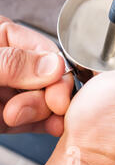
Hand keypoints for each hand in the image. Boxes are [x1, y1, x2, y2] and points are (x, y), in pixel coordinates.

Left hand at [0, 17, 73, 135]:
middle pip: (48, 78)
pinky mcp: (2, 115)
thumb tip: (53, 65)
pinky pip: (31, 119)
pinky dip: (42, 125)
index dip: (57, 75)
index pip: (45, 51)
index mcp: (2, 36)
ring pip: (42, 100)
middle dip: (45, 97)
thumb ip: (14, 63)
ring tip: (20, 119)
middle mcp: (10, 63)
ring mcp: (7, 89)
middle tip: (39, 109)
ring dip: (42, 114)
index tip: (59, 96)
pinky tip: (49, 127)